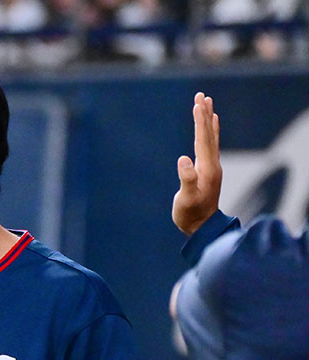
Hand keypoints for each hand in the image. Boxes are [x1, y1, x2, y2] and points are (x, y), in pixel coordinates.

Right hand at [172, 92, 221, 235]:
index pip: (203, 139)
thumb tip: (183, 160)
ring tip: (207, 104)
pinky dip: (210, 133)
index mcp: (207, 168)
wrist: (202, 228)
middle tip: (202, 95)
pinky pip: (210, 146)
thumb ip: (187, 180)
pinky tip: (210, 127)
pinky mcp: (208, 171)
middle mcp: (212, 164)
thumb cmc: (191, 215)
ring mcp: (211, 167)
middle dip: (204, 114)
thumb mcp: (186, 199)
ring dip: (208, 120)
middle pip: (209, 134)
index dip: (200, 121)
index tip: (198, 102)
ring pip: (210, 138)